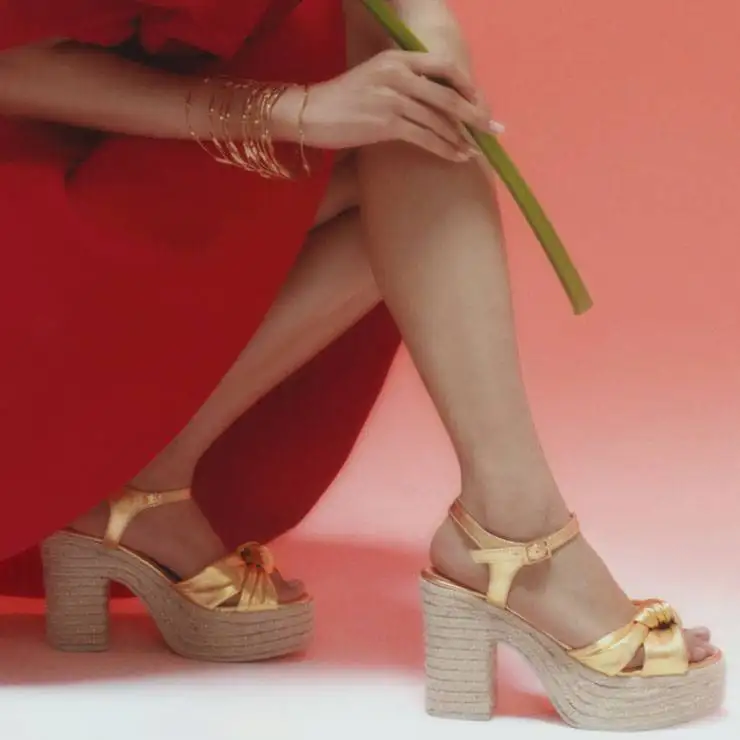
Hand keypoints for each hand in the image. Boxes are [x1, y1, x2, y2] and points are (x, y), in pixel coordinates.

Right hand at [300, 50, 495, 161]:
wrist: (309, 114)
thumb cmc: (343, 102)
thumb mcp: (375, 79)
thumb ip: (403, 82)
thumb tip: (434, 101)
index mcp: (397, 58)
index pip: (443, 67)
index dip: (467, 86)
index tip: (481, 103)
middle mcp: (397, 73)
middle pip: (448, 94)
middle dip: (475, 115)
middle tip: (493, 130)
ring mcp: (392, 97)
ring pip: (438, 119)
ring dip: (460, 139)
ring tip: (474, 152)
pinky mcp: (385, 122)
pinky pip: (425, 137)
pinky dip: (444, 148)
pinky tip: (456, 157)